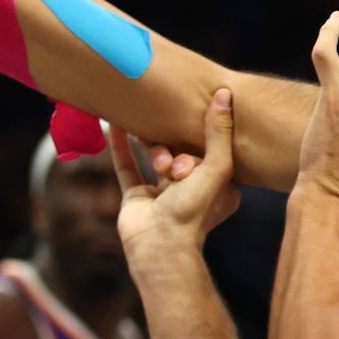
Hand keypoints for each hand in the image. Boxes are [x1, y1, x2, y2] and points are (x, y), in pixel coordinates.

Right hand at [110, 89, 241, 256]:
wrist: (159, 244)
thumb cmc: (193, 210)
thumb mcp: (216, 167)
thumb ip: (219, 132)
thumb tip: (224, 94)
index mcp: (218, 188)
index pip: (211, 149)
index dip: (202, 144)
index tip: (196, 151)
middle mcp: (191, 190)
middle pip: (182, 149)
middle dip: (176, 150)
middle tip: (175, 167)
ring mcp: (162, 192)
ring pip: (156, 155)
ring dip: (155, 150)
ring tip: (157, 163)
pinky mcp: (136, 196)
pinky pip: (127, 164)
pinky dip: (121, 146)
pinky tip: (114, 124)